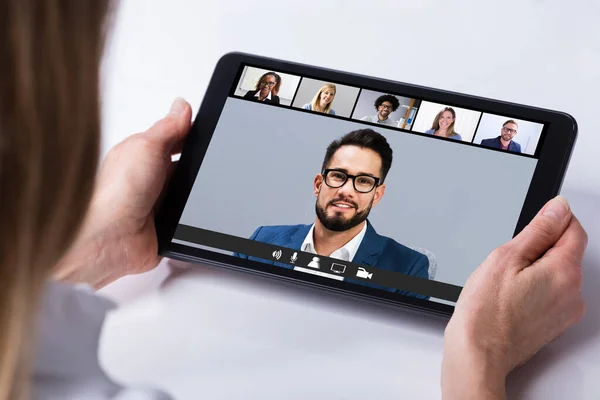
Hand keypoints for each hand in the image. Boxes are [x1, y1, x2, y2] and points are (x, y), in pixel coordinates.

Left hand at [53, 98, 191, 287]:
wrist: (110, 240)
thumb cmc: (117, 194)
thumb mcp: (146, 147)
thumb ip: (168, 127)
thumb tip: (182, 106)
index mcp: (141, 154)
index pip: (174, 139)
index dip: (192, 135)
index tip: (209, 133)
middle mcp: (149, 179)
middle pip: (186, 166)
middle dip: (198, 167)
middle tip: (203, 167)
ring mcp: (158, 203)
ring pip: (190, 193)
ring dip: (196, 195)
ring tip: (194, 194)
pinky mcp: (165, 227)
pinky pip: (190, 219)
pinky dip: (194, 218)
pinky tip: (192, 216)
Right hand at [442, 196, 586, 398]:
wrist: (479, 353)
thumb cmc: (485, 311)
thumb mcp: (506, 257)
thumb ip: (538, 230)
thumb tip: (558, 209)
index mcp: (564, 272)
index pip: (574, 229)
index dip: (553, 219)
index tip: (534, 222)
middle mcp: (573, 293)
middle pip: (566, 252)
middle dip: (540, 248)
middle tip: (509, 259)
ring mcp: (566, 311)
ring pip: (557, 273)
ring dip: (536, 269)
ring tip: (506, 282)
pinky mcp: (555, 324)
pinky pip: (551, 294)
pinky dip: (534, 288)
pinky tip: (510, 296)